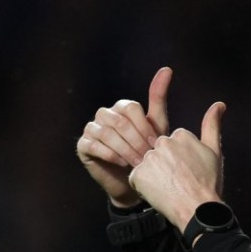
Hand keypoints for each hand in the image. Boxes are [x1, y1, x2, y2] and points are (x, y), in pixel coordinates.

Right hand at [76, 67, 171, 207]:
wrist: (133, 182)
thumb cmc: (146, 153)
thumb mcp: (156, 127)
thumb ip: (158, 98)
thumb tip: (167, 69)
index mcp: (121, 107)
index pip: (131, 108)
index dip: (144, 127)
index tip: (156, 144)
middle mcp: (104, 114)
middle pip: (119, 121)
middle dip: (136, 140)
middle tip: (147, 157)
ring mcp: (91, 129)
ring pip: (107, 133)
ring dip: (125, 149)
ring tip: (137, 163)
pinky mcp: (83, 145)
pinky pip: (94, 145)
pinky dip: (110, 154)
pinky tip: (122, 163)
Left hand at [129, 101, 225, 231]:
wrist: (197, 210)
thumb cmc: (208, 184)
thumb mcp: (214, 152)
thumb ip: (212, 125)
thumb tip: (219, 104)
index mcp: (180, 135)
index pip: (172, 144)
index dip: (179, 161)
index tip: (188, 172)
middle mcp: (163, 142)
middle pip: (158, 152)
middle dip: (165, 166)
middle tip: (178, 182)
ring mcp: (149, 158)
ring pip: (147, 165)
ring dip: (155, 176)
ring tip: (169, 188)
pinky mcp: (138, 174)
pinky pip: (137, 178)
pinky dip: (145, 187)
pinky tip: (159, 193)